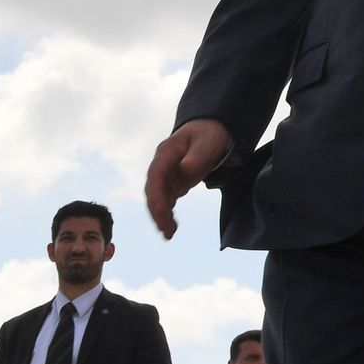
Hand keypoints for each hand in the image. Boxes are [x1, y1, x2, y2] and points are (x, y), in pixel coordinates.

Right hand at [144, 118, 231, 238]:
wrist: (210, 130)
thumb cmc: (209, 134)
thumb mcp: (208, 141)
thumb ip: (198, 155)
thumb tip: (186, 168)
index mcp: (167, 153)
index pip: (156, 175)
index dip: (156, 195)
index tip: (160, 212)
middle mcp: (162, 165)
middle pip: (153, 190)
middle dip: (157, 211)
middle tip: (165, 230)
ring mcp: (166, 175)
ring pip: (158, 198)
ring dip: (161, 216)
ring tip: (168, 234)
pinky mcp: (173, 183)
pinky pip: (167, 201)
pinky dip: (167, 215)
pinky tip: (171, 229)